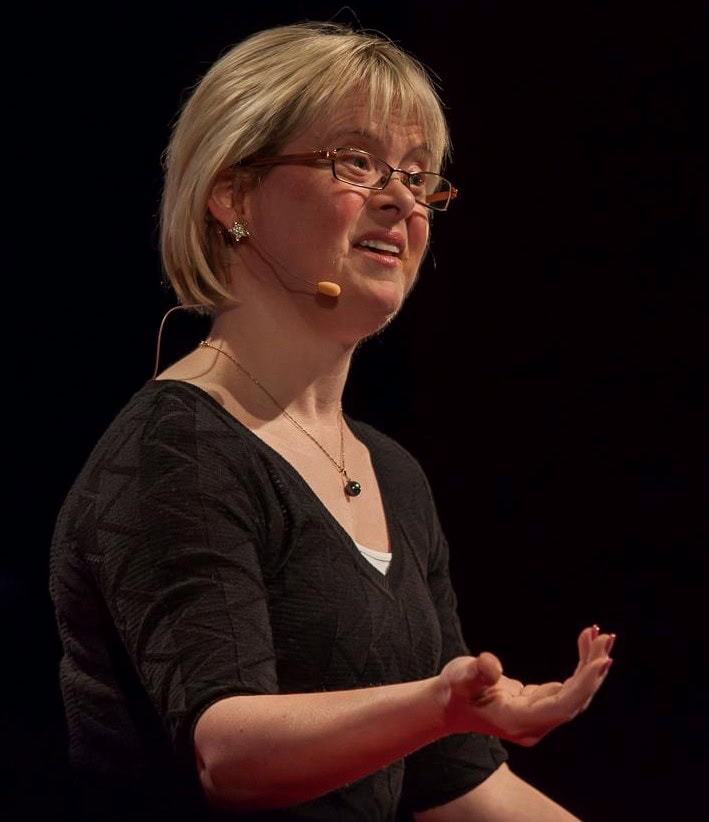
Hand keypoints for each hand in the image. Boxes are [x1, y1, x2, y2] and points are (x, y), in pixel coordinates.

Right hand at [438, 625, 614, 745]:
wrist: (447, 706)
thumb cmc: (452, 691)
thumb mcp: (459, 678)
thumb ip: (476, 674)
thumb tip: (492, 666)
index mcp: (517, 722)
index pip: (562, 706)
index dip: (584, 684)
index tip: (602, 660)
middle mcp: (533, 726)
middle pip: (574, 700)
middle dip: (593, 669)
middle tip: (605, 636)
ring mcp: (538, 719)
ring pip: (575, 695)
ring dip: (590, 666)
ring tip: (600, 635)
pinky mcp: (540, 707)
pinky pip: (568, 689)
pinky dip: (580, 667)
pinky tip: (586, 644)